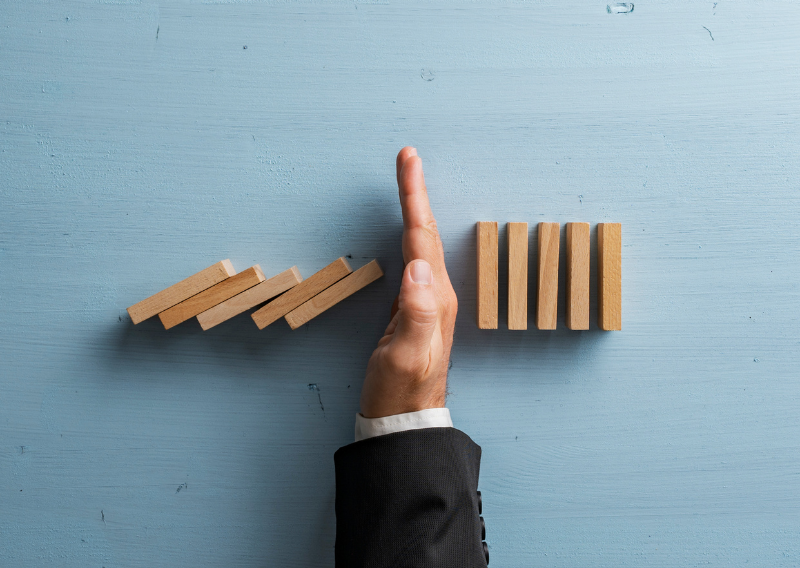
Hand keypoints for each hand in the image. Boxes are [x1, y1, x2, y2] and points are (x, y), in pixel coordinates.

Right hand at [360, 147, 457, 417]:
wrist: (403, 418)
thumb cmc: (400, 390)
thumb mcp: (406, 354)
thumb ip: (416, 312)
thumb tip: (418, 266)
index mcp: (434, 296)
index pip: (422, 236)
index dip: (414, 196)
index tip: (408, 160)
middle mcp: (436, 293)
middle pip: (425, 231)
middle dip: (416, 192)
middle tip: (408, 157)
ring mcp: (427, 300)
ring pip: (420, 242)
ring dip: (414, 208)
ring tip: (408, 181)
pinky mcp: (414, 308)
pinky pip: (413, 259)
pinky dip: (408, 234)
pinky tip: (407, 230)